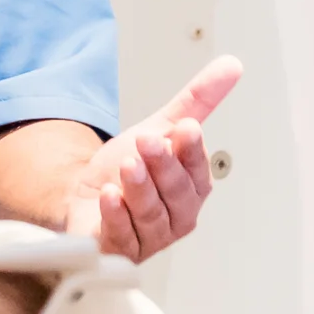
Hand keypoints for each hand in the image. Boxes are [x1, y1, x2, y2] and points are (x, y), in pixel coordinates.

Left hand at [67, 56, 241, 260]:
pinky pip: (121, 236)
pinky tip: (109, 196)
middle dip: (163, 166)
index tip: (185, 128)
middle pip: (175, 192)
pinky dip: (116, 216)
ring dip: (139, 188)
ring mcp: (149, 236)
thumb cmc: (127, 169)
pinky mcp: (119, 248)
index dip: (191, 151)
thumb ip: (197, 100)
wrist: (82, 197)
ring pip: (150, 214)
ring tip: (128, 166)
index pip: (197, 170)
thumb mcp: (161, 128)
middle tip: (148, 142)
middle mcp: (176, 215)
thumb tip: (232, 65)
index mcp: (192, 187)